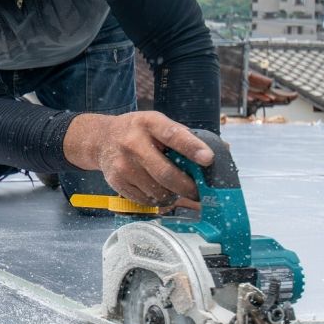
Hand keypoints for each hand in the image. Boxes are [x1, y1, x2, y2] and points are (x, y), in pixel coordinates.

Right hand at [64, 111, 213, 206]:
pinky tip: (157, 189)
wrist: (100, 139)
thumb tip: (223, 149)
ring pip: (158, 191)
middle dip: (188, 187)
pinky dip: (157, 198)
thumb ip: (184, 136)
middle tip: (198, 192)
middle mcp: (132, 143)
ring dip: (173, 195)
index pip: (172, 135)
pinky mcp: (117, 182)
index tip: (209, 159)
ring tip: (175, 189)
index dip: (192, 147)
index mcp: (148, 123)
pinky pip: (146, 200)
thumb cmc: (137, 132)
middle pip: (166, 173)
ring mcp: (122, 165)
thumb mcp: (157, 123)